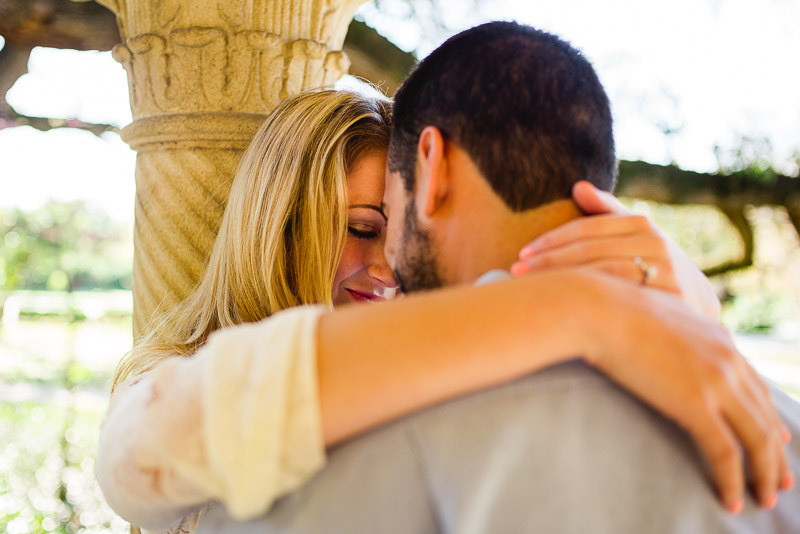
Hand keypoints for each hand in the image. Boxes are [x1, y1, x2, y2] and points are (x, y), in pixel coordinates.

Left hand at [511, 181, 720, 320]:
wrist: (700, 304)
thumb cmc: (655, 265)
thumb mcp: (636, 234)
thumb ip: (607, 211)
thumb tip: (578, 186)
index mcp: (641, 224)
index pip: (585, 228)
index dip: (551, 240)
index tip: (523, 253)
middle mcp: (654, 242)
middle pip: (589, 249)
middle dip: (548, 261)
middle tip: (516, 271)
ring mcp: (663, 270)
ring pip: (601, 273)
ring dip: (561, 280)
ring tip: (529, 288)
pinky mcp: (668, 297)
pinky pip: (619, 298)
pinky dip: (588, 301)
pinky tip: (563, 306)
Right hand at [578, 272, 792, 512]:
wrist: (598, 311)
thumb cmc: (612, 310)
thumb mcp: (658, 314)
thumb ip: (675, 332)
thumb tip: (664, 339)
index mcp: (720, 338)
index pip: (756, 385)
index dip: (769, 416)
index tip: (777, 439)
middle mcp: (728, 360)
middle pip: (765, 416)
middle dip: (776, 452)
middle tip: (781, 479)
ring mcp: (716, 382)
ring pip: (757, 439)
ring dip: (765, 473)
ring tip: (764, 498)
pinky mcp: (697, 404)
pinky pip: (726, 453)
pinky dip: (734, 480)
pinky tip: (731, 499)